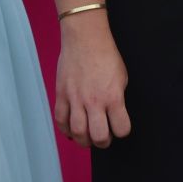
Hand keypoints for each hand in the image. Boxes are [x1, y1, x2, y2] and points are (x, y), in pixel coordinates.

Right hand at [55, 12, 130, 147]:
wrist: (85, 39)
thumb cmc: (106, 55)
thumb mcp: (121, 78)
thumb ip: (117, 98)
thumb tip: (112, 114)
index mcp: (113, 97)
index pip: (121, 128)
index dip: (122, 131)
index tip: (119, 128)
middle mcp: (94, 101)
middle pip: (98, 136)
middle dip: (102, 142)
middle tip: (102, 139)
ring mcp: (75, 99)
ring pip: (77, 132)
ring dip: (83, 140)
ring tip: (86, 138)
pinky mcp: (61, 94)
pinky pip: (60, 119)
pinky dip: (65, 129)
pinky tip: (70, 130)